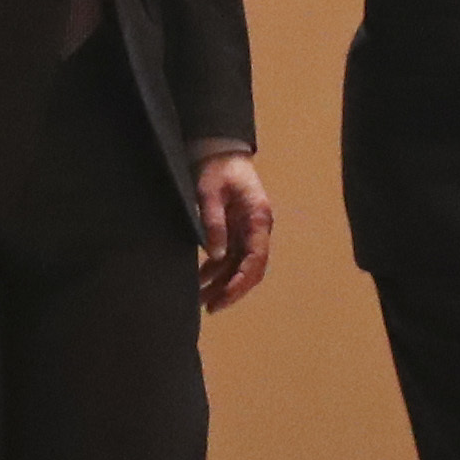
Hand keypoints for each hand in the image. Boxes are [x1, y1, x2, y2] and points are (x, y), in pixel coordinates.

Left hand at [192, 150, 272, 313]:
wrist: (218, 151)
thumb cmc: (216, 168)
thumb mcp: (209, 192)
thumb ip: (214, 222)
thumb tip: (217, 255)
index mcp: (258, 218)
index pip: (256, 258)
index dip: (241, 281)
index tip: (224, 297)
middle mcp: (257, 229)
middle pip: (251, 268)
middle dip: (232, 290)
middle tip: (211, 308)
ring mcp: (247, 231)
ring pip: (240, 266)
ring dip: (223, 284)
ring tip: (201, 302)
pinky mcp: (236, 231)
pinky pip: (230, 258)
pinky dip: (217, 271)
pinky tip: (200, 282)